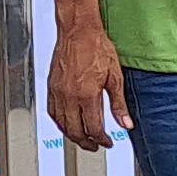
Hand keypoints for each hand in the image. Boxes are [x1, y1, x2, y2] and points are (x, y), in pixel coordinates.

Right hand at [46, 20, 127, 149]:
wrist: (78, 30)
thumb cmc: (96, 46)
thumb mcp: (115, 76)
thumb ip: (118, 104)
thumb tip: (126, 123)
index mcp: (87, 94)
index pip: (93, 128)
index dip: (102, 139)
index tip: (108, 142)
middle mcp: (69, 96)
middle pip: (75, 131)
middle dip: (86, 142)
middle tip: (96, 145)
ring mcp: (58, 91)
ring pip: (61, 124)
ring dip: (72, 134)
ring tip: (82, 138)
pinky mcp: (51, 86)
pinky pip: (52, 112)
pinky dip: (59, 122)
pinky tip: (67, 122)